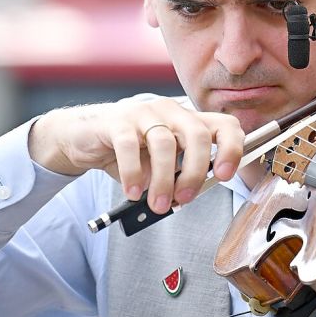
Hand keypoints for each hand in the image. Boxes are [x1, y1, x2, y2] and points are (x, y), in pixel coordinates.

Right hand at [27, 98, 242, 212]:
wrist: (84, 138)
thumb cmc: (129, 152)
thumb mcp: (161, 164)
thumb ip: (178, 175)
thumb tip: (186, 196)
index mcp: (189, 121)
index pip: (224, 125)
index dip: (231, 148)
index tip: (224, 175)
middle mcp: (171, 111)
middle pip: (197, 136)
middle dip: (194, 172)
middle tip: (184, 199)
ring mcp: (144, 112)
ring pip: (164, 143)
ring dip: (162, 180)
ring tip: (156, 204)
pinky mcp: (117, 120)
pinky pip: (130, 146)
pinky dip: (133, 173)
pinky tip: (132, 192)